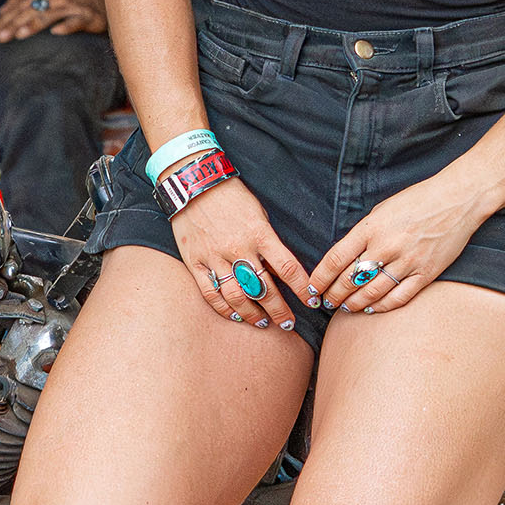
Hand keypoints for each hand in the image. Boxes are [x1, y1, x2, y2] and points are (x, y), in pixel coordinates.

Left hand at [0, 0, 105, 40]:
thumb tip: (1, 10)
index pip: (18, 5)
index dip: (3, 19)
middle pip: (30, 9)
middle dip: (13, 23)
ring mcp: (70, 5)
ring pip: (50, 14)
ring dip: (34, 24)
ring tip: (19, 34)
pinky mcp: (86, 16)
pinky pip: (75, 22)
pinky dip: (66, 26)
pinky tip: (56, 32)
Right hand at [169, 176, 315, 333]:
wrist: (193, 182)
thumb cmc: (232, 197)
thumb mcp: (258, 214)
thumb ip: (268, 242)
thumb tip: (281, 270)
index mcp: (259, 234)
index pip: (287, 268)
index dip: (302, 289)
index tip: (312, 301)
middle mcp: (238, 249)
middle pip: (263, 289)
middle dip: (279, 310)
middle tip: (288, 323)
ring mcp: (215, 257)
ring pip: (237, 296)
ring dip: (253, 314)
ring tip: (262, 323)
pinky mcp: (196, 262)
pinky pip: (211, 293)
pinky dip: (224, 308)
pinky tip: (235, 315)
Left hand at [309, 175, 486, 314]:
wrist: (456, 200)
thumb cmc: (416, 200)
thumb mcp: (381, 210)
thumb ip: (364, 233)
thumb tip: (346, 258)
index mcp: (371, 227)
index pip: (337, 258)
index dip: (321, 277)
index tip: (312, 287)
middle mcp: (386, 246)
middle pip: (351, 279)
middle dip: (334, 294)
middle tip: (325, 302)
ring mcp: (407, 261)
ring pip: (372, 293)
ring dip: (354, 304)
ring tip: (345, 307)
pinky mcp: (426, 273)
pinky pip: (399, 297)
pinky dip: (382, 306)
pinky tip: (372, 308)